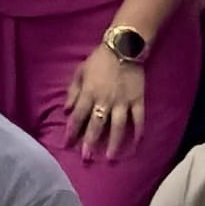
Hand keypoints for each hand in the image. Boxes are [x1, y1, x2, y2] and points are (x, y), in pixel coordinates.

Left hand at [65, 39, 144, 155]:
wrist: (124, 47)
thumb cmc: (99, 59)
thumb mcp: (80, 72)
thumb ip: (73, 92)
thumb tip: (66, 110)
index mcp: (89, 93)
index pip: (78, 116)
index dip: (72, 131)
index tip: (67, 144)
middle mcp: (105, 100)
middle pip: (96, 125)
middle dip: (90, 143)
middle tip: (86, 158)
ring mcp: (123, 101)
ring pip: (118, 126)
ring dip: (114, 143)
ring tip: (110, 157)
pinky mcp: (138, 99)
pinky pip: (139, 118)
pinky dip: (138, 131)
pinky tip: (137, 144)